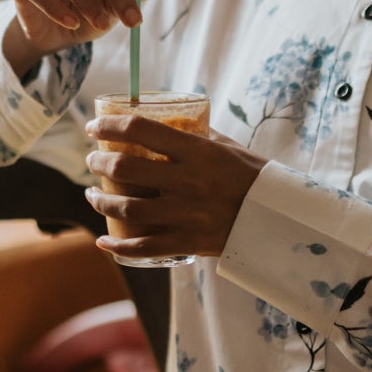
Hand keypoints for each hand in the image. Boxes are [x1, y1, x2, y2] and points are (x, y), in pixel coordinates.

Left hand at [84, 115, 266, 261]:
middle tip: (93, 160)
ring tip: (92, 196)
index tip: (94, 127)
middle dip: (99, 163)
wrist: (279, 219)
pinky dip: (118, 246)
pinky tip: (103, 242)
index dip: (110, 126)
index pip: (140, 130)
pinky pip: (144, 247)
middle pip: (124, 169)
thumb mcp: (228, 148)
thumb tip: (170, 124)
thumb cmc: (254, 178)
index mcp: (196, 152)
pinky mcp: (187, 242)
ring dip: (100, 202)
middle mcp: (186, 181)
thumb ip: (198, 137)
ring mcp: (185, 214)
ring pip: (126, 209)